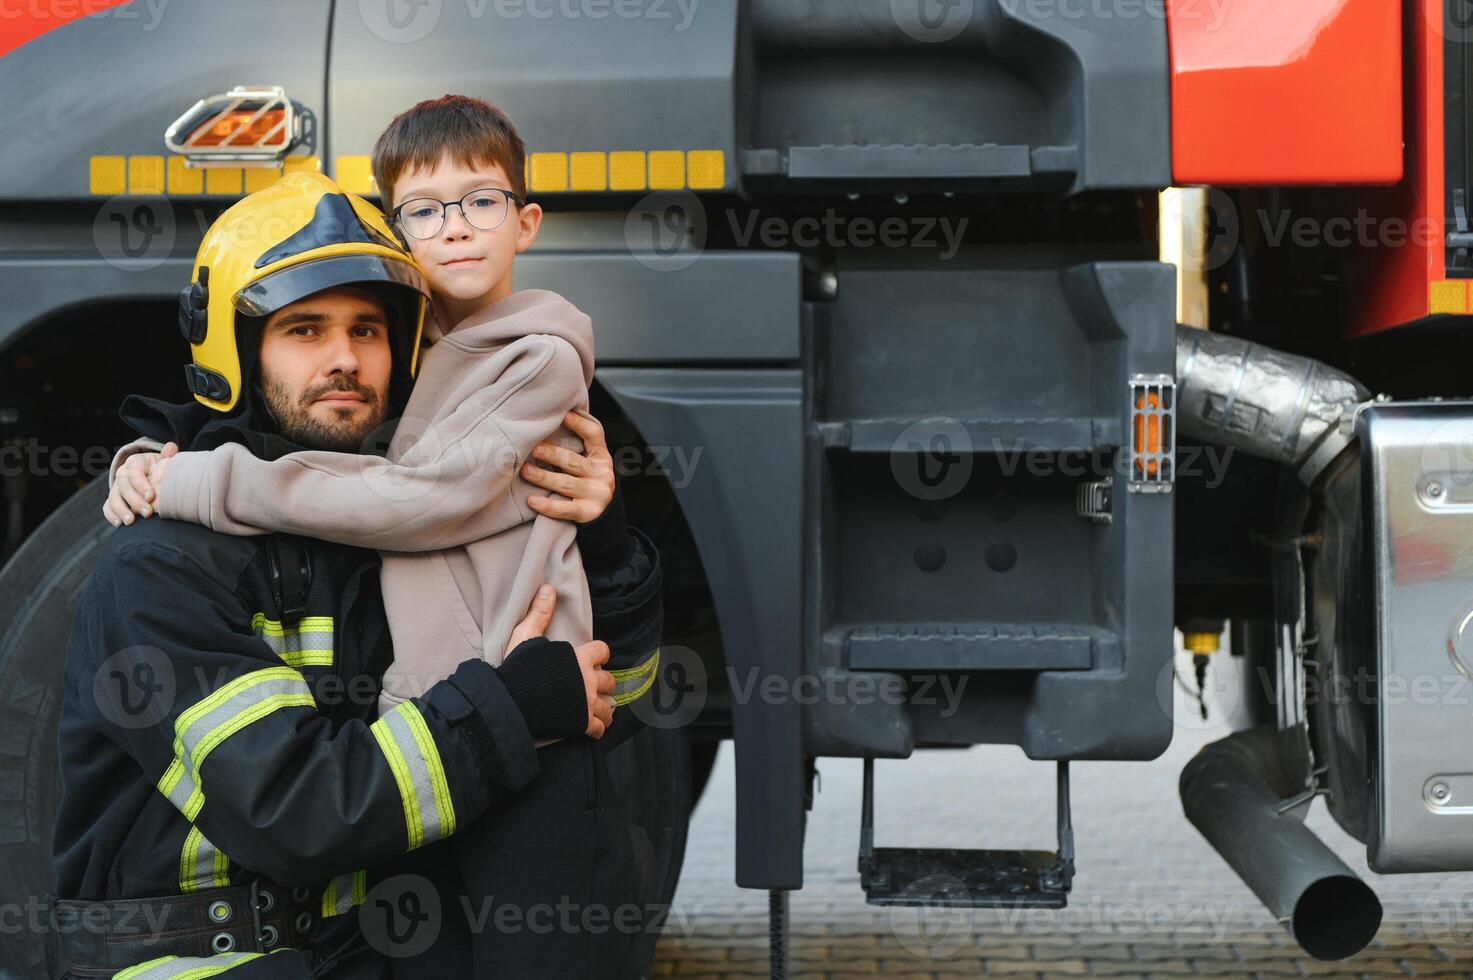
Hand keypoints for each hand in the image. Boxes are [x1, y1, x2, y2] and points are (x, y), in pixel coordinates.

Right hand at [103, 442, 177, 526]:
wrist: (153, 475)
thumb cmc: (162, 469)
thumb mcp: (165, 461)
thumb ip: (168, 456)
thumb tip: (171, 446)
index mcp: (135, 462)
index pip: (134, 472)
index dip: (141, 484)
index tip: (151, 496)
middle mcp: (123, 473)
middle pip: (124, 487)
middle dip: (135, 501)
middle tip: (148, 513)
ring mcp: (116, 487)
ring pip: (114, 498)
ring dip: (121, 510)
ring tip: (131, 521)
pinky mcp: (114, 499)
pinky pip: (108, 507)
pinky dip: (111, 515)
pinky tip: (118, 524)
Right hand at [505, 583, 615, 738]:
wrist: (511, 702)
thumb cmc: (518, 669)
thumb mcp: (526, 636)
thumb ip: (539, 614)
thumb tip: (548, 588)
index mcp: (580, 658)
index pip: (603, 651)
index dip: (599, 655)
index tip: (593, 660)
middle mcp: (589, 680)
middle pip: (609, 681)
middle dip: (602, 683)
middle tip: (593, 686)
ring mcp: (587, 703)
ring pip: (608, 707)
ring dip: (604, 708)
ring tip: (598, 709)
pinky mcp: (581, 724)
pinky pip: (599, 728)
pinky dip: (598, 728)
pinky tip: (594, 729)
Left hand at [523, 410, 614, 523]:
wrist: (600, 511)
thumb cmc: (585, 478)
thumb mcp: (588, 460)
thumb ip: (575, 444)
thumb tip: (548, 419)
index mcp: (601, 455)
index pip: (594, 435)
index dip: (580, 425)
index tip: (564, 415)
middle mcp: (602, 473)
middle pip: (574, 462)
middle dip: (552, 455)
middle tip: (533, 448)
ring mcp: (597, 494)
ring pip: (566, 484)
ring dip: (544, 477)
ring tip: (525, 471)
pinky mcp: (588, 512)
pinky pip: (566, 509)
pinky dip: (548, 506)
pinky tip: (532, 500)